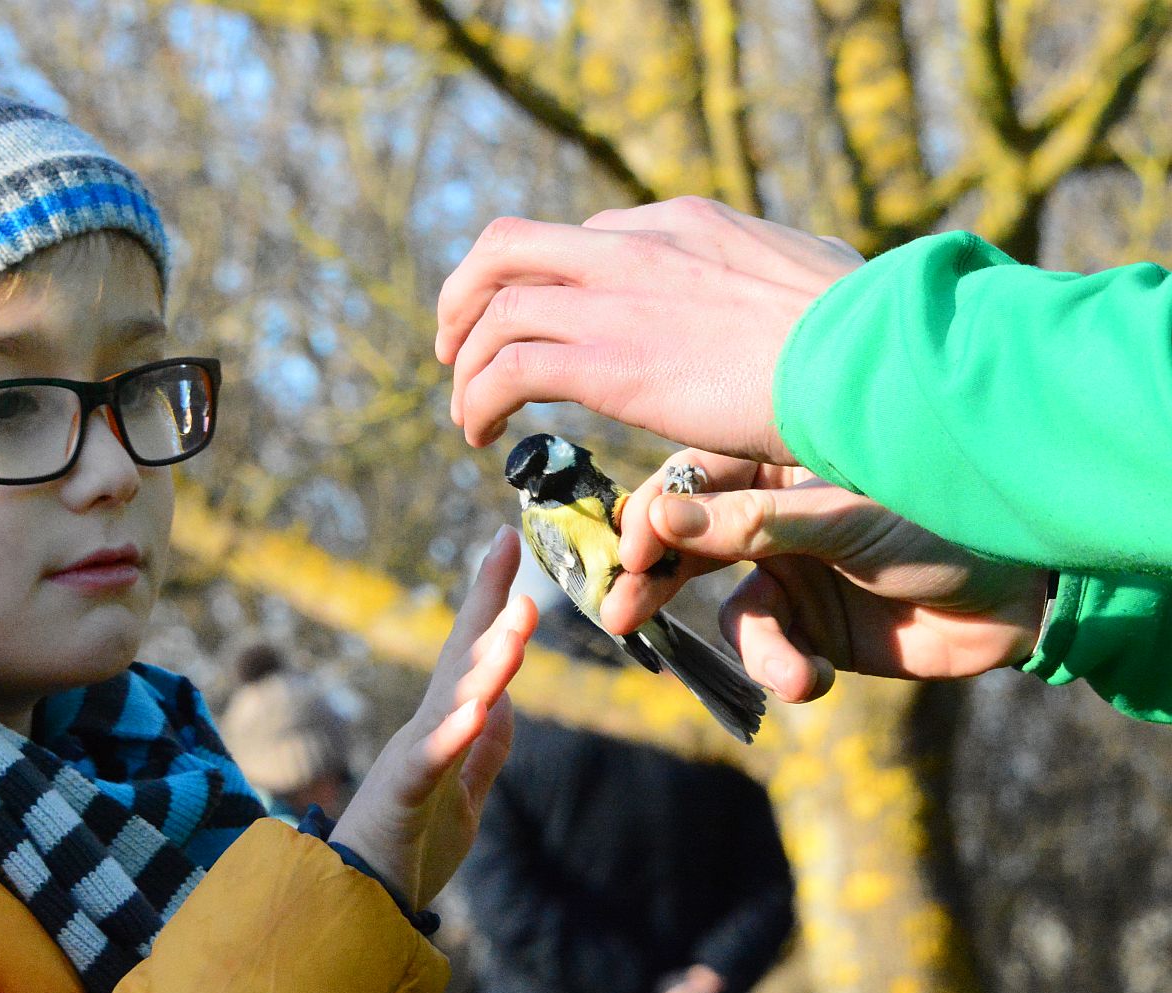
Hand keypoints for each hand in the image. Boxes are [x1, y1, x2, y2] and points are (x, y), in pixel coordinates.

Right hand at [330, 527, 538, 910]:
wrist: (359, 905)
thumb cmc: (408, 850)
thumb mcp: (464, 797)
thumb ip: (485, 752)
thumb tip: (507, 702)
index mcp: (443, 726)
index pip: (473, 652)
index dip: (491, 598)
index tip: (508, 541)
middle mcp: (426, 728)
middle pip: (460, 655)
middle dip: (487, 602)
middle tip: (508, 546)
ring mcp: (412, 758)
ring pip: (453, 699)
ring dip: (487, 659)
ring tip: (518, 618)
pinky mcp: (404, 797)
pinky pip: (431, 762)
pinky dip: (455, 736)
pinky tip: (481, 708)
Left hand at [435, 197, 862, 460]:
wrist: (870, 360)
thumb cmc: (864, 335)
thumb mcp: (809, 277)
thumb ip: (768, 279)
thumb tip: (789, 291)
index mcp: (684, 222)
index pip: (582, 236)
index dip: (543, 282)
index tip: (535, 323)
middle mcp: (636, 246)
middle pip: (509, 247)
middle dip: (468, 295)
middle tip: (456, 346)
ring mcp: (616, 298)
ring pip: (495, 308)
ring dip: (466, 361)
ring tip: (467, 412)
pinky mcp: (609, 361)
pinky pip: (509, 369)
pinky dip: (477, 399)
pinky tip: (480, 435)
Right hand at [599, 451, 1049, 701]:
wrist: (1022, 596)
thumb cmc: (942, 525)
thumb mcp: (843, 519)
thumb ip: (753, 523)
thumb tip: (659, 516)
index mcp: (773, 466)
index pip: (689, 484)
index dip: (654, 519)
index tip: (634, 555)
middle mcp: (769, 519)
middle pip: (687, 549)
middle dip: (655, 586)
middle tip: (622, 616)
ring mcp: (789, 575)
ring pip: (731, 614)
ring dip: (757, 648)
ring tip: (789, 671)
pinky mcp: (811, 631)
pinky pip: (770, 653)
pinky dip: (787, 671)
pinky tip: (815, 681)